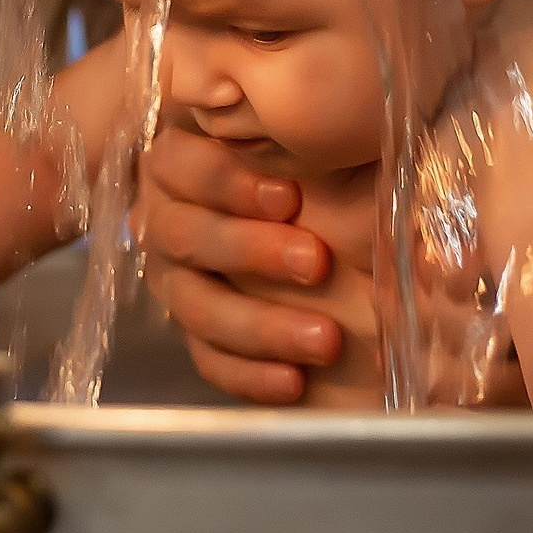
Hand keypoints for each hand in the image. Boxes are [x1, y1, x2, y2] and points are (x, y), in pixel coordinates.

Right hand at [137, 129, 341, 404]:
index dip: (228, 182)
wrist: (345, 247)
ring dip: (260, 324)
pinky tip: (295, 382)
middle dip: (249, 251)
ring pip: (197, 306)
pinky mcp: (199, 337)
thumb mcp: (331, 155)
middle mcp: (170, 221)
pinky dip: (250, 375)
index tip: (289, 198)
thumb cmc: (331, 177)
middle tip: (315, 262)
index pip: (181, 164)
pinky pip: (209, 361)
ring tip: (325, 339)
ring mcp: (179, 283)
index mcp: (188, 163)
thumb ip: (331, 151)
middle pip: (185, 236)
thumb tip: (362, 159)